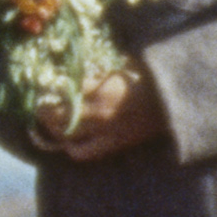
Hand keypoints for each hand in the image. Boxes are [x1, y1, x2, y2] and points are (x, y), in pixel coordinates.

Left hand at [37, 69, 166, 163]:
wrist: (174, 107)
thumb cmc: (154, 82)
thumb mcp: (127, 67)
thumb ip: (104, 70)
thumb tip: (85, 64)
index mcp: (102, 89)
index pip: (64, 91)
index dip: (51, 90)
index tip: (46, 86)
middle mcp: (98, 112)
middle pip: (58, 115)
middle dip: (45, 111)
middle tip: (41, 106)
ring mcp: (103, 131)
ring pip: (65, 134)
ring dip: (53, 128)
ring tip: (50, 122)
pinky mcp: (111, 145)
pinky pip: (82, 152)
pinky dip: (71, 147)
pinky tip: (69, 140)